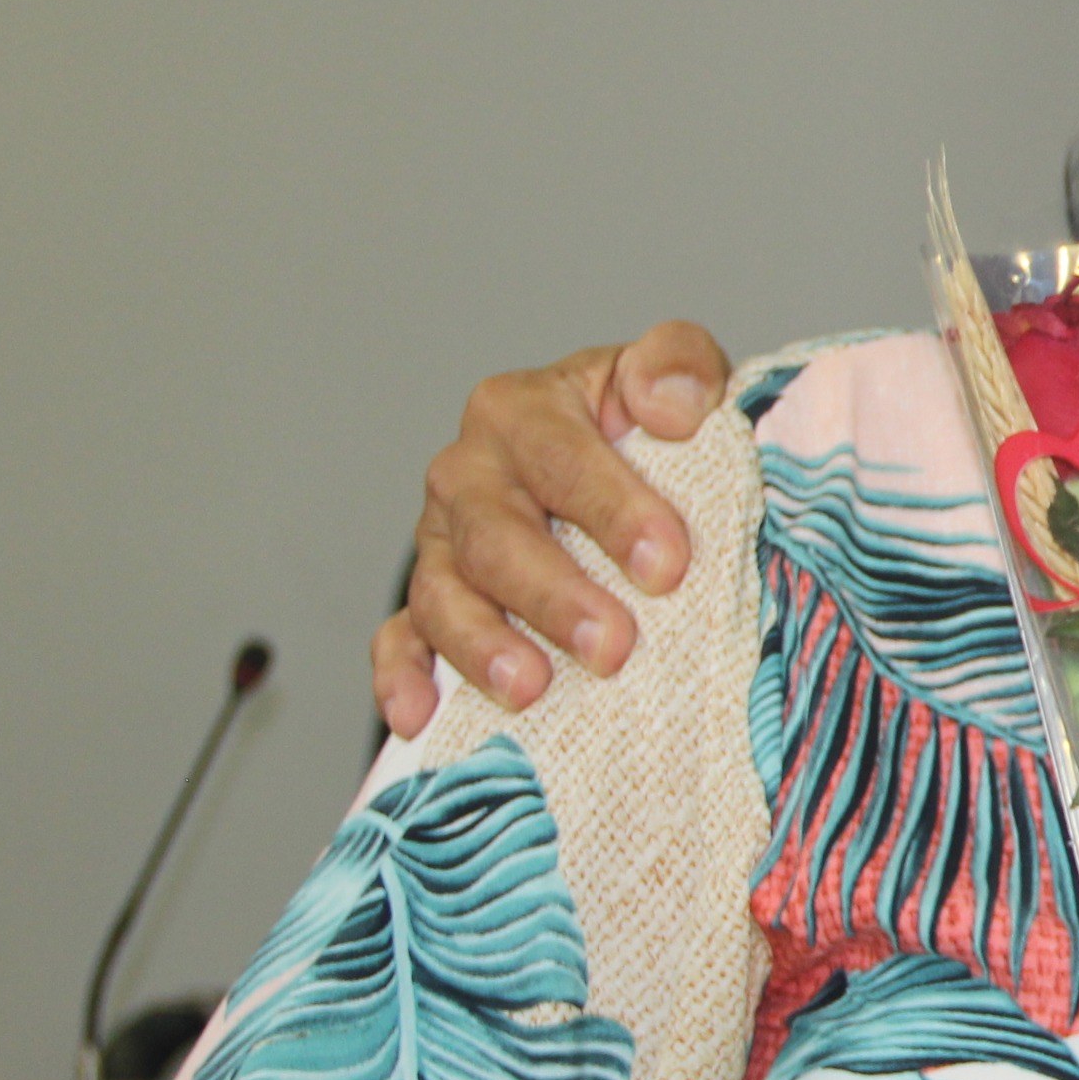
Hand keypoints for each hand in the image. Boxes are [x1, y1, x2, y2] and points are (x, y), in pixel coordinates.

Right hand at [374, 321, 732, 734]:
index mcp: (524, 410)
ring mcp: (442, 539)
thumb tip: (669, 404)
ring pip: (443, 592)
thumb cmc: (644, 424)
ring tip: (530, 689)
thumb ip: (679, 365)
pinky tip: (418, 715)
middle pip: (496, 535)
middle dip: (553, 595)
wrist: (607, 459)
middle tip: (613, 647)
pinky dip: (402, 675)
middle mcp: (471, 471)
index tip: (667, 565)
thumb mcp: (673, 374)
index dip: (613, 511)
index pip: (562, 459)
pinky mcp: (429, 597)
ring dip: (481, 644)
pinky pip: (399, 638)